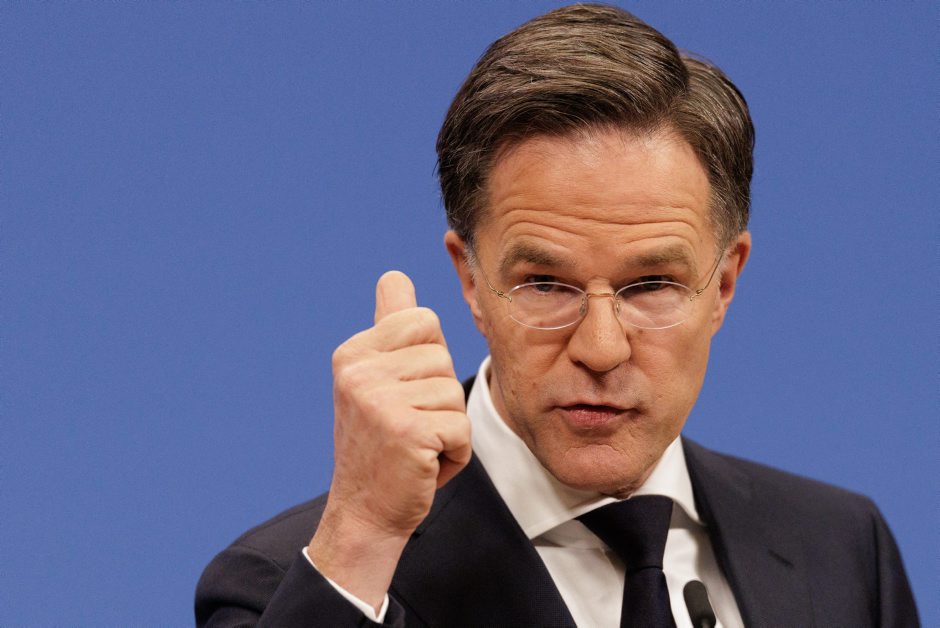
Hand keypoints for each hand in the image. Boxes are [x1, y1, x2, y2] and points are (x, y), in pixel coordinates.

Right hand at [307, 270, 471, 608]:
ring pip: (454, 392)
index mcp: (353, 353)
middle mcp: (359, 370)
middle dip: (439, 396)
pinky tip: (422, 465)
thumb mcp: (377, 379)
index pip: (421, 320)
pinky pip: (460, 427)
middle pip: (442, 357)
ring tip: (414, 446)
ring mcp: (379, 399)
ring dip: (447, 426)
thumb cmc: (382, 446)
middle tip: (407, 426)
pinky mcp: (405, 430)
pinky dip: (453, 453)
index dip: (427, 359)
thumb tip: (395, 276)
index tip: (400, 393)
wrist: (365, 514)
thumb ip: (389, 327)